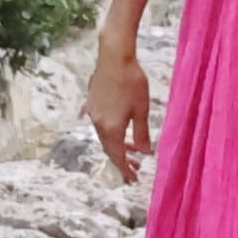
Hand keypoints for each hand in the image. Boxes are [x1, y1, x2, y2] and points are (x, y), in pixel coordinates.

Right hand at [88, 38, 153, 184]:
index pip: (117, 156)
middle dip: (123, 160)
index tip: (134, 180)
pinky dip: (113, 133)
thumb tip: (145, 153)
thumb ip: (142, 134)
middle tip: (137, 168)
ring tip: (134, 150)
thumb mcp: (142, 110)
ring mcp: (93, 113)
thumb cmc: (132, 82)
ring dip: (119, 145)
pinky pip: (102, 125)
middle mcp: (98, 123)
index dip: (125, 169)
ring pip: (106, 137)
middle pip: (109, 149)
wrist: (114, 57)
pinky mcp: (92, 103)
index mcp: (110, 128)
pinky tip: (123, 129)